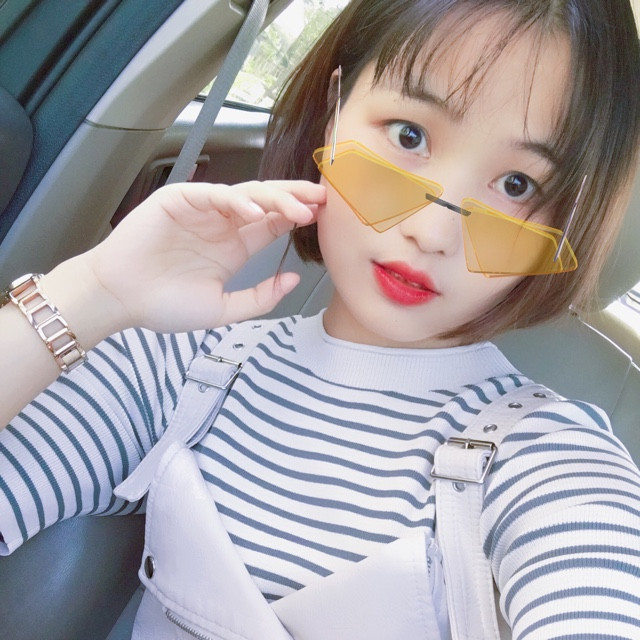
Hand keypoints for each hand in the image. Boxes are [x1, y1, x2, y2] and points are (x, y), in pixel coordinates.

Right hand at [84, 180, 324, 332]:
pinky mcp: (178, 201)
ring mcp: (202, 211)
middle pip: (266, 204)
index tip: (323, 217)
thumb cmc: (164, 304)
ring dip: (274, 198)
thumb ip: (260, 297)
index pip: (272, 225)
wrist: (120, 300)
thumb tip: (292, 279)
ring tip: (299, 206)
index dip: (296, 217)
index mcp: (233, 246)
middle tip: (322, 200)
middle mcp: (222, 225)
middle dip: (295, 199)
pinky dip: (234, 201)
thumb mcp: (223, 309)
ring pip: (245, 195)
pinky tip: (254, 212)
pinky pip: (212, 195)